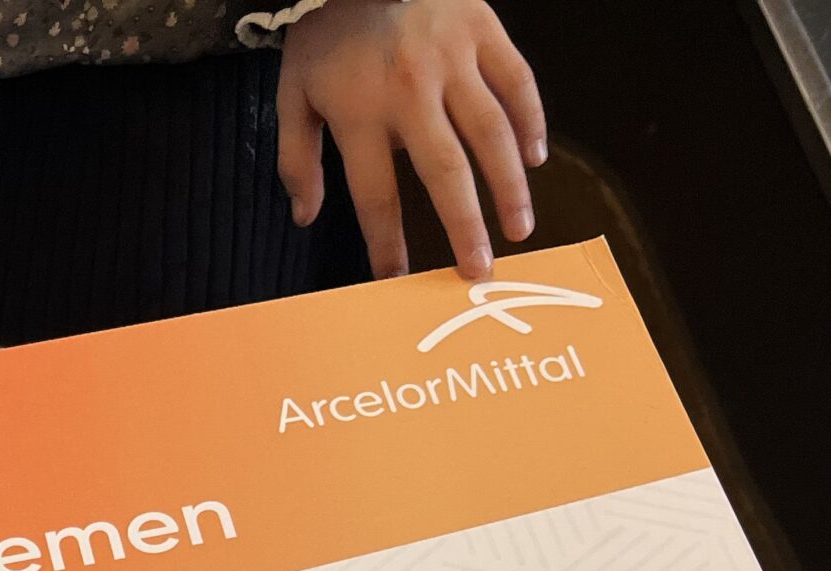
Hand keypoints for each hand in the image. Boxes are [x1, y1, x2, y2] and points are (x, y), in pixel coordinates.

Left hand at [276, 0, 545, 281]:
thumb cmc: (328, 32)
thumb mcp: (294, 91)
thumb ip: (297, 157)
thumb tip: (305, 217)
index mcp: (360, 111)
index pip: (375, 195)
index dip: (386, 244)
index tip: (397, 280)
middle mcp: (410, 90)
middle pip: (445, 171)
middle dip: (464, 227)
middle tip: (479, 272)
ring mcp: (453, 59)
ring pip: (491, 131)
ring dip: (509, 186)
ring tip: (520, 229)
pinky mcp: (483, 31)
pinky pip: (516, 82)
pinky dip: (531, 121)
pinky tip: (536, 160)